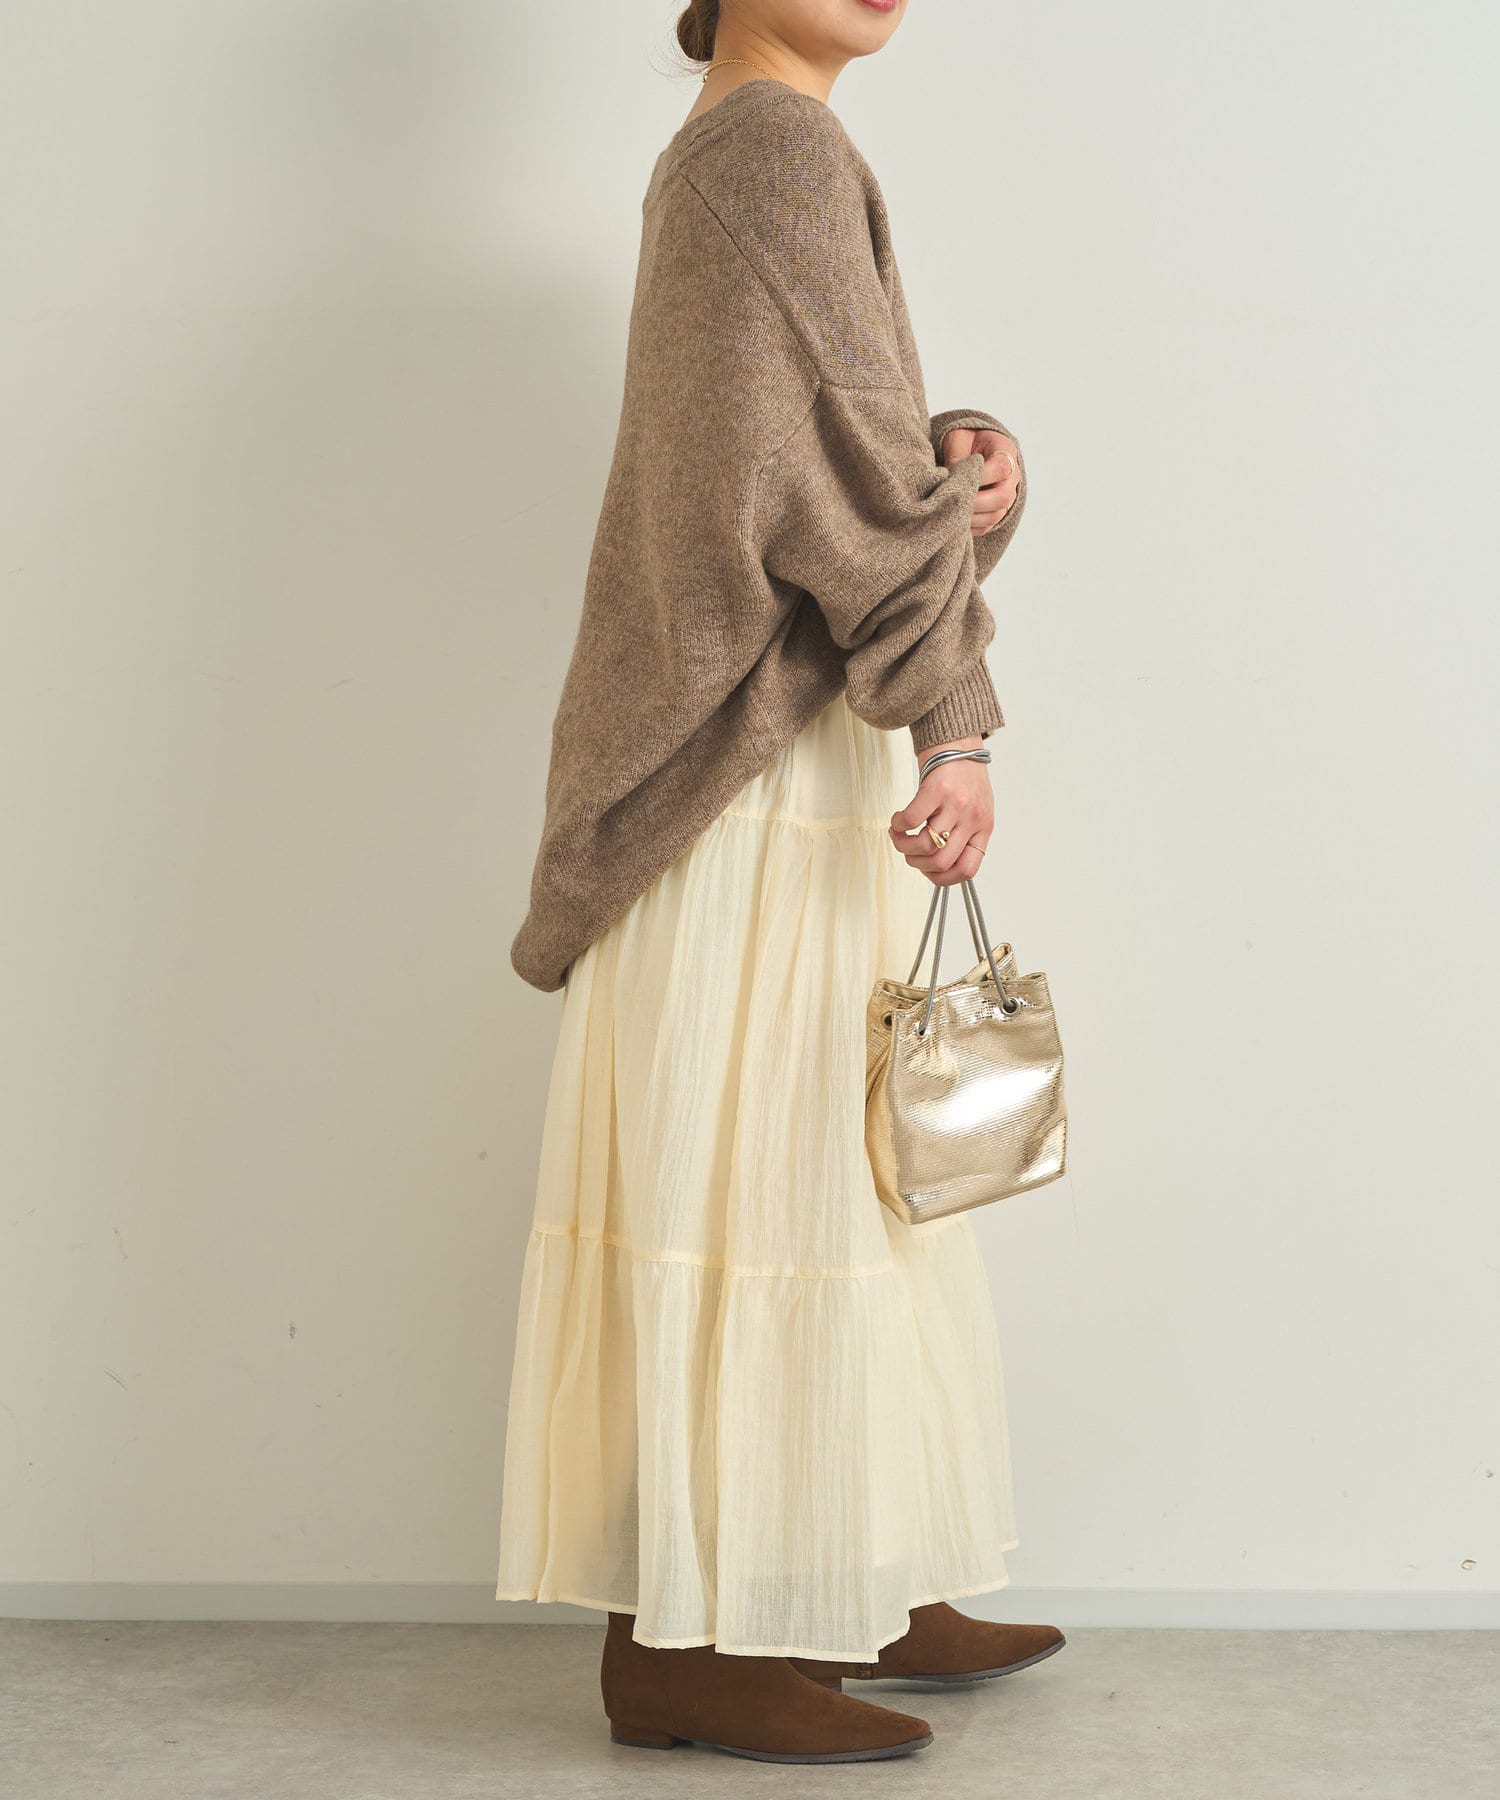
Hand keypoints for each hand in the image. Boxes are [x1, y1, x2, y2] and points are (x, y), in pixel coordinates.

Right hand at [889, 744, 991, 886]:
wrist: (958, 739)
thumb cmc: (964, 774)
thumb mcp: (975, 808)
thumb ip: (964, 833)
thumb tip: (938, 862)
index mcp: (983, 828)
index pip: (968, 869)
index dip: (944, 879)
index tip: (928, 871)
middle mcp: (972, 819)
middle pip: (942, 862)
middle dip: (918, 865)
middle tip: (908, 853)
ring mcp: (955, 805)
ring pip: (925, 846)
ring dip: (904, 846)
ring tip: (898, 836)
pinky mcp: (936, 790)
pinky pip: (911, 820)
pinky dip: (898, 826)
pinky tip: (896, 820)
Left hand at [940, 426, 1020, 536]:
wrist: (973, 449)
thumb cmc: (965, 441)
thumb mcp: (958, 438)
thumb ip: (956, 455)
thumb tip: (949, 478)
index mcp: (1006, 451)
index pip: (1001, 468)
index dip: (981, 476)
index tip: (957, 478)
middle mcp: (1011, 477)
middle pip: (1002, 497)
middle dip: (975, 502)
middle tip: (950, 501)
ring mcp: (1006, 497)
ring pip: (994, 515)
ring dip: (970, 517)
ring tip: (948, 511)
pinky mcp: (995, 512)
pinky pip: (985, 526)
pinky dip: (969, 527)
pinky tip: (952, 520)